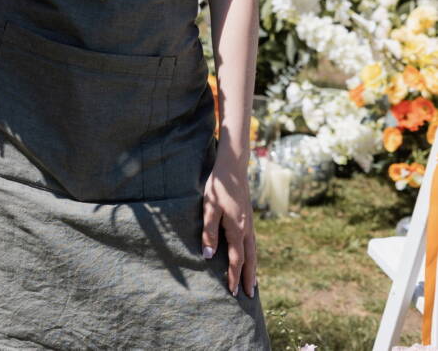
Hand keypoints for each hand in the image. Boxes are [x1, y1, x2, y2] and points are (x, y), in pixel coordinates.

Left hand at [201, 155, 256, 297]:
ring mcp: (249, 223)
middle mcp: (247, 229)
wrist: (233, 167)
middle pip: (250, 259)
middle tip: (249, 296)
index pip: (236, 259)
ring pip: (253, 251)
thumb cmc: (218, 187)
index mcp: (237, 229)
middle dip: (249, 278)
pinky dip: (253, 255)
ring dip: (253, 268)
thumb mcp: (209, 208)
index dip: (234, 276)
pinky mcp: (248, 217)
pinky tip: (250, 256)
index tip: (233, 292)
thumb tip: (208, 256)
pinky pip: (253, 242)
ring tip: (253, 283)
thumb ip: (209, 232)